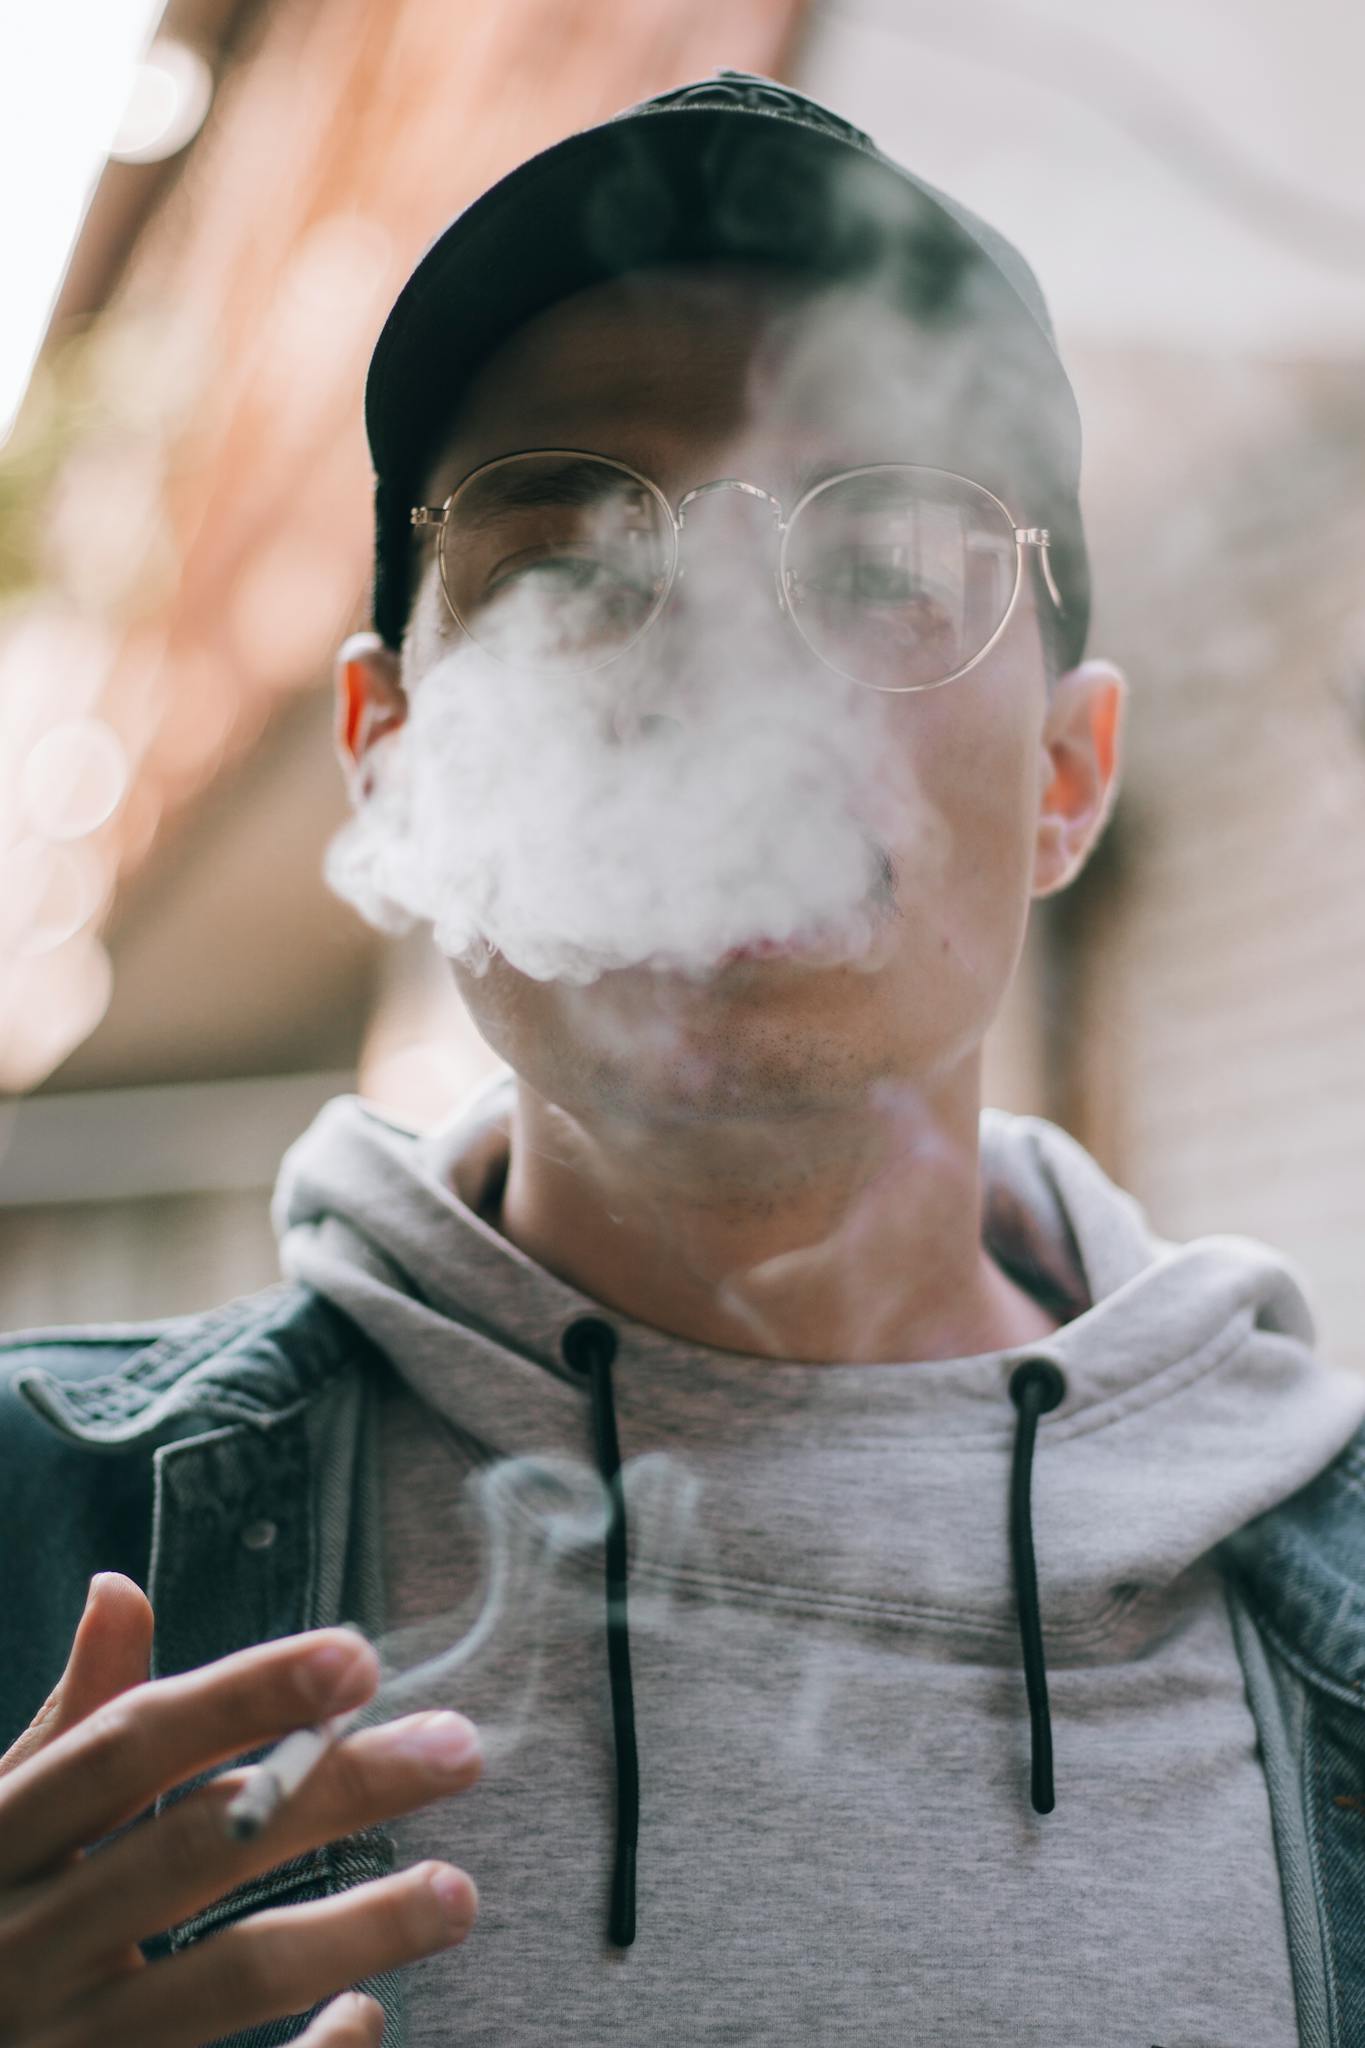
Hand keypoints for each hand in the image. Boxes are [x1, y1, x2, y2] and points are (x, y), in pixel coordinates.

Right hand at [0, 1572, 480, 2046]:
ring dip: (354, 1929)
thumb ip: (73, 1727)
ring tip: (456, 1891)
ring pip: (227, 1980)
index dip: (243, 1696)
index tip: (358, 1657)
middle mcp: (21, 1946)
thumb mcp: (2, 1823)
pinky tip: (368, 2014)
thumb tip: (117, 1589)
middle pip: (198, 1848)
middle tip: (458, 1750)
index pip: (129, 1747)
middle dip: (335, 1790)